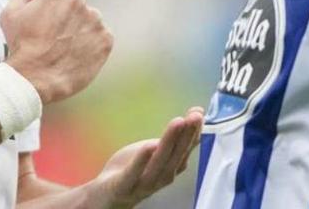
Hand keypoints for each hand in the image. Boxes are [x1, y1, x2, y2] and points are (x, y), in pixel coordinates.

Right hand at [1, 0, 113, 103]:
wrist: (35, 78)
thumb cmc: (20, 46)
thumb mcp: (10, 13)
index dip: (50, 7)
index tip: (45, 23)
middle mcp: (78, 0)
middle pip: (76, 3)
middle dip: (68, 15)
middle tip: (55, 36)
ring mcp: (94, 19)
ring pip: (90, 19)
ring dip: (81, 29)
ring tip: (66, 47)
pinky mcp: (105, 38)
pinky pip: (101, 37)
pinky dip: (92, 44)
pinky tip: (77, 54)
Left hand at [87, 107, 204, 208]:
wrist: (109, 195)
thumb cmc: (136, 170)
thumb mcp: (158, 151)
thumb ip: (176, 138)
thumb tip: (197, 114)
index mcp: (171, 168)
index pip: (185, 149)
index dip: (194, 132)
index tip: (199, 113)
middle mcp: (162, 177)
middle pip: (176, 155)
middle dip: (187, 134)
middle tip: (195, 116)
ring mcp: (144, 183)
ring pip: (159, 162)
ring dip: (170, 142)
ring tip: (178, 122)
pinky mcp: (124, 186)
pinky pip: (134, 173)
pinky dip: (142, 160)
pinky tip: (149, 145)